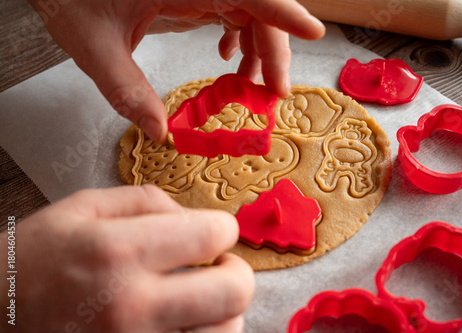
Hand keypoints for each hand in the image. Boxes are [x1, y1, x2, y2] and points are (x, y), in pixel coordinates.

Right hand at [0, 185, 253, 331]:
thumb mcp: (83, 208)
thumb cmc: (38, 258)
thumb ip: (147, 201)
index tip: (213, 231)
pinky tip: (187, 322)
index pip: (212, 234)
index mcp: (118, 252)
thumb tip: (194, 216)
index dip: (223, 228)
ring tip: (202, 298)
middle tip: (218, 266)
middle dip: (236, 271)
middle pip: (234, 290)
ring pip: (227, 332)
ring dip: (225, 310)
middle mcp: (132, 306)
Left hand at [27, 0, 324, 142]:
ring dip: (259, 49)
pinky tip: (229, 58)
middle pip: (258, 6)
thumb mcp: (93, 44)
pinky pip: (233, 10)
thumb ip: (126, 89)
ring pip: (251, 11)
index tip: (315, 33)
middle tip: (273, 94)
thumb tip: (160, 132)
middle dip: (273, 49)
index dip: (285, 13)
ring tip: (250, 87)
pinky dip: (241, 38)